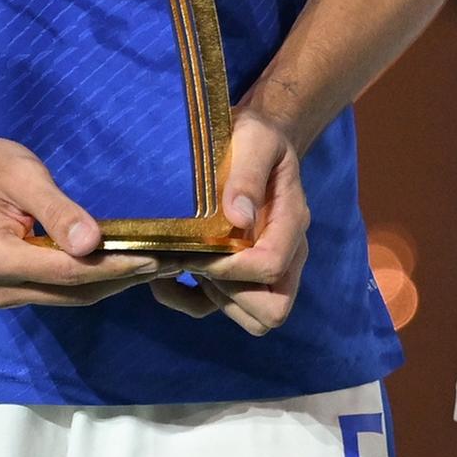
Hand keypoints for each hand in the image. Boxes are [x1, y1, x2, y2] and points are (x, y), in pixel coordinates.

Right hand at [0, 127, 163, 309]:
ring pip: (69, 297)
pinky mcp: (9, 292)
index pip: (69, 272)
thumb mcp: (24, 177)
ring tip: (150, 266)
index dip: (115, 267)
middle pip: (72, 292)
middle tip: (165, 264)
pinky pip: (58, 291)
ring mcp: (1, 295)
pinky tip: (118, 265)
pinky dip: (90, 279)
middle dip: (120, 279)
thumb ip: (58, 212)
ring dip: (110, 282)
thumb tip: (93, 245)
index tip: (154, 258)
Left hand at [152, 109, 310, 334]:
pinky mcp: (239, 275)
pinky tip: (164, 273)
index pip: (271, 266)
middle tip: (194, 259)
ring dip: (212, 298)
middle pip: (272, 309)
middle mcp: (287, 254)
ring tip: (179, 261)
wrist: (256, 141)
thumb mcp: (253, 140)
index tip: (197, 248)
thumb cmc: (255, 137)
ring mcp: (266, 270)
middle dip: (228, 292)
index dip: (232, 267)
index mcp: (291, 223)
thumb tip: (240, 218)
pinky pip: (215, 310)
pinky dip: (186, 300)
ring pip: (250, 319)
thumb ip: (247, 175)